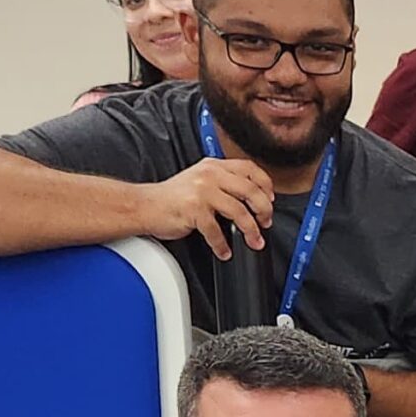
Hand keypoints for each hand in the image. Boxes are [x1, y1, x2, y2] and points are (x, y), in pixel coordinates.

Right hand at [144, 157, 271, 260]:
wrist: (145, 205)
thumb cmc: (173, 197)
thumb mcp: (200, 180)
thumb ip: (223, 183)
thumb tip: (253, 199)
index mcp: (214, 166)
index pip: (250, 169)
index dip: (266, 185)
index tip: (271, 200)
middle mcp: (210, 175)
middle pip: (251, 191)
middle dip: (264, 211)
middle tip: (265, 223)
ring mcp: (202, 191)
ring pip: (240, 212)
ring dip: (251, 231)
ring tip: (253, 241)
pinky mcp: (194, 209)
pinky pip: (217, 231)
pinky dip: (223, 245)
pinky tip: (224, 250)